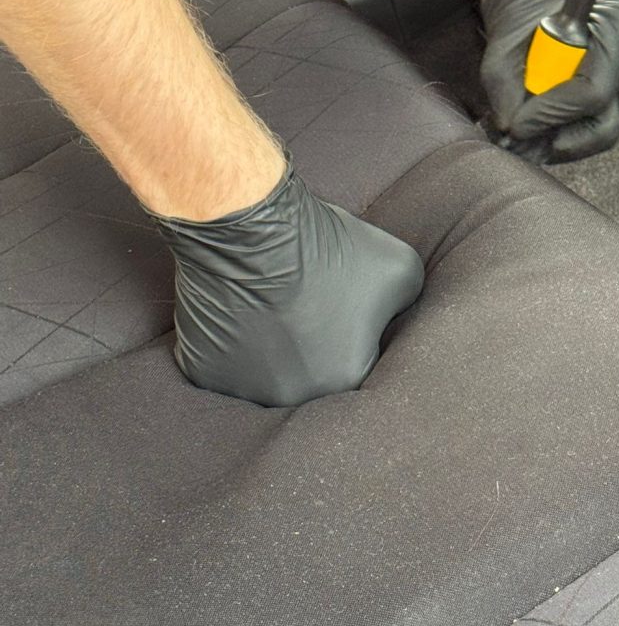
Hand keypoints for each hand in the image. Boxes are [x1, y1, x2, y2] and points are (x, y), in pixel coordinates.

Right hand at [154, 164, 423, 406]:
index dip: (357, 333)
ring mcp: (243, 389)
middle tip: (310, 307)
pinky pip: (224, 364)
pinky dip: (232, 344)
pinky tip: (242, 312)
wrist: (251, 227)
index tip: (349, 308)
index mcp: (346, 381)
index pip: (361, 364)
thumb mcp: (403, 269)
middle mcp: (293, 399)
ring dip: (271, 351)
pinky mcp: (203, 372)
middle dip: (315, 346)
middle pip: (311, 376)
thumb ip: (408, 304)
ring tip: (275, 308)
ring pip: (265, 374)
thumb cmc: (329, 247)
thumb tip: (397, 316)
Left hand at [478, 0, 618, 162]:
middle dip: (561, 140)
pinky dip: (565, 128)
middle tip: (523, 142)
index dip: (552, 116)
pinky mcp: (613, 82)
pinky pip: (594, 119)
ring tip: (525, 134)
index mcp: (612, 30)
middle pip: (606, 125)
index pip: (592, 94)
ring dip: (561, 139)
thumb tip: (511, 126)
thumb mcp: (504, 35)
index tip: (517, 123)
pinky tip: (539, 122)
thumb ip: (505, 86)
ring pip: (602, 129)